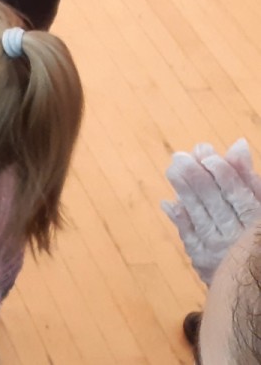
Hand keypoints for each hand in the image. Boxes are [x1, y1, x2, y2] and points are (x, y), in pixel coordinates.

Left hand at [161, 138, 260, 284]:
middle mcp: (240, 240)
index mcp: (257, 223)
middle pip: (217, 206)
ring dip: (185, 193)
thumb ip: (248, 178)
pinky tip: (169, 203)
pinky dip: (180, 221)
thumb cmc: (253, 230)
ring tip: (173, 169)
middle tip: (179, 157)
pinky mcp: (204, 262)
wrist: (249, 276)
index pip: (240, 197)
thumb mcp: (259, 203)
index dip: (223, 175)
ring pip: (201, 219)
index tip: (206, 154)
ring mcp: (221, 253)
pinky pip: (190, 239)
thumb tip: (238, 144)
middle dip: (197, 180)